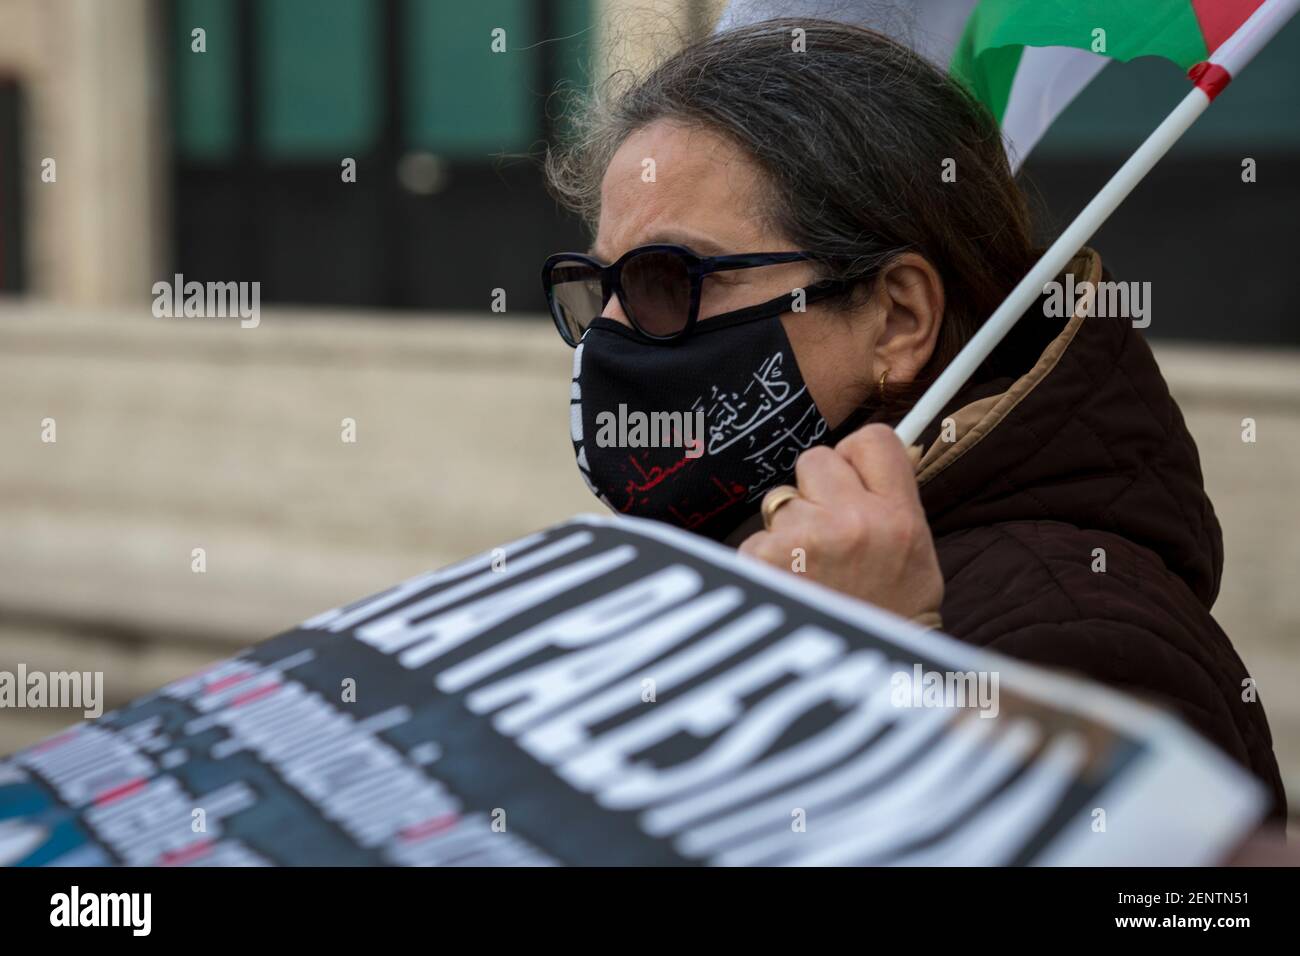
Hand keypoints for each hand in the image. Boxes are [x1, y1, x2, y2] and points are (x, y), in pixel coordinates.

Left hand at [739, 424, 943, 621]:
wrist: (861, 681)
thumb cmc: (888, 617)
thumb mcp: (916, 557)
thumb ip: (895, 502)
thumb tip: (874, 452)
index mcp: (899, 518)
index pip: (873, 440)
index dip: (855, 455)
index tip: (851, 476)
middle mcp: (855, 522)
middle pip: (816, 460)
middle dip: (815, 490)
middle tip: (826, 533)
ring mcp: (805, 541)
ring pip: (779, 500)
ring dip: (788, 529)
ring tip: (809, 571)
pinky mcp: (763, 561)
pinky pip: (755, 539)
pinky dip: (765, 562)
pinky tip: (788, 589)